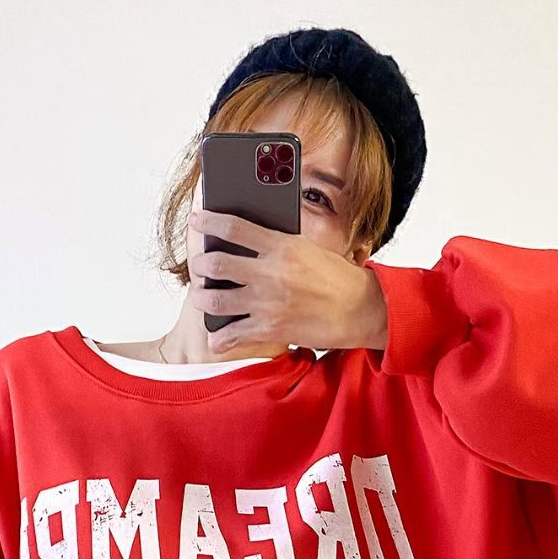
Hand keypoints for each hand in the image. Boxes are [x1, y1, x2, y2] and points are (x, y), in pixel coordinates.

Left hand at [187, 208, 388, 354]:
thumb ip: (277, 244)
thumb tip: (248, 239)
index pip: (234, 227)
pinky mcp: (271, 329)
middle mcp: (271, 273)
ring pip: (217, 300)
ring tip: (203, 297)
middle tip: (198, 266)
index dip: (209, 221)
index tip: (196, 220)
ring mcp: (268, 303)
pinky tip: (217, 337)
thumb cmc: (337, 278)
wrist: (361, 310)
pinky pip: (233, 335)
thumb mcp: (308, 249)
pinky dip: (221, 338)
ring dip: (203, 299)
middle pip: (217, 264)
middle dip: (200, 265)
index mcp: (282, 246)